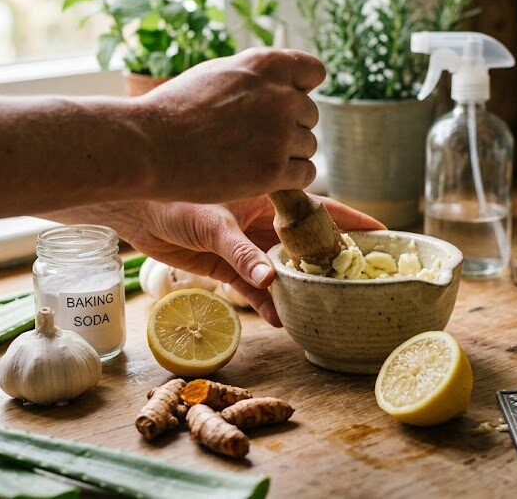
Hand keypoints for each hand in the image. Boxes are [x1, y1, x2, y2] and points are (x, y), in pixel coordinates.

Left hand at [49, 196, 383, 325]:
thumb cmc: (171, 196)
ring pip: (284, 269)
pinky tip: (283, 320)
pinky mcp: (226, 266)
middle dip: (332, 260)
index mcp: (268, 195)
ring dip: (301, 287)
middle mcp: (262, 220)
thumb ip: (242, 253)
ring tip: (326, 307)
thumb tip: (270, 282)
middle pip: (307, 243)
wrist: (132, 207)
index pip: (320, 208)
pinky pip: (254, 288)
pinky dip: (268, 304)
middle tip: (360, 280)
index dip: (352, 221)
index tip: (384, 234)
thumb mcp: (212, 223)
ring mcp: (246, 244)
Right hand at [129, 48, 325, 202]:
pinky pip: (305, 175)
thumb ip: (258, 75)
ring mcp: (279, 134)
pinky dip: (287, 179)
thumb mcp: (218, 72)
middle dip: (288, 127)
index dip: (300, 89)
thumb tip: (289, 78)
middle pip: (309, 115)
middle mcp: (280, 96)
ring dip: (286, 155)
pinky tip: (258, 175)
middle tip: (250, 138)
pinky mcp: (274, 170)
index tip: (281, 103)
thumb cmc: (176, 110)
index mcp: (267, 64)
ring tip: (246, 157)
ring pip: (308, 147)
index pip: (314, 71)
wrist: (148, 147)